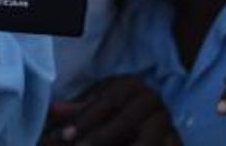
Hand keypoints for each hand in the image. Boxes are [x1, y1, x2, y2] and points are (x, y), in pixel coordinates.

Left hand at [40, 76, 180, 145]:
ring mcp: (166, 122)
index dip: (84, 120)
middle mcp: (152, 99)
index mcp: (130, 85)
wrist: (147, 124)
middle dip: (98, 139)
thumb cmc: (112, 115)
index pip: (107, 102)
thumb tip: (50, 110)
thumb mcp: (95, 111)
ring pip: (144, 141)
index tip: (64, 137)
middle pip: (124, 122)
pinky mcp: (176, 141)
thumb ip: (76, 113)